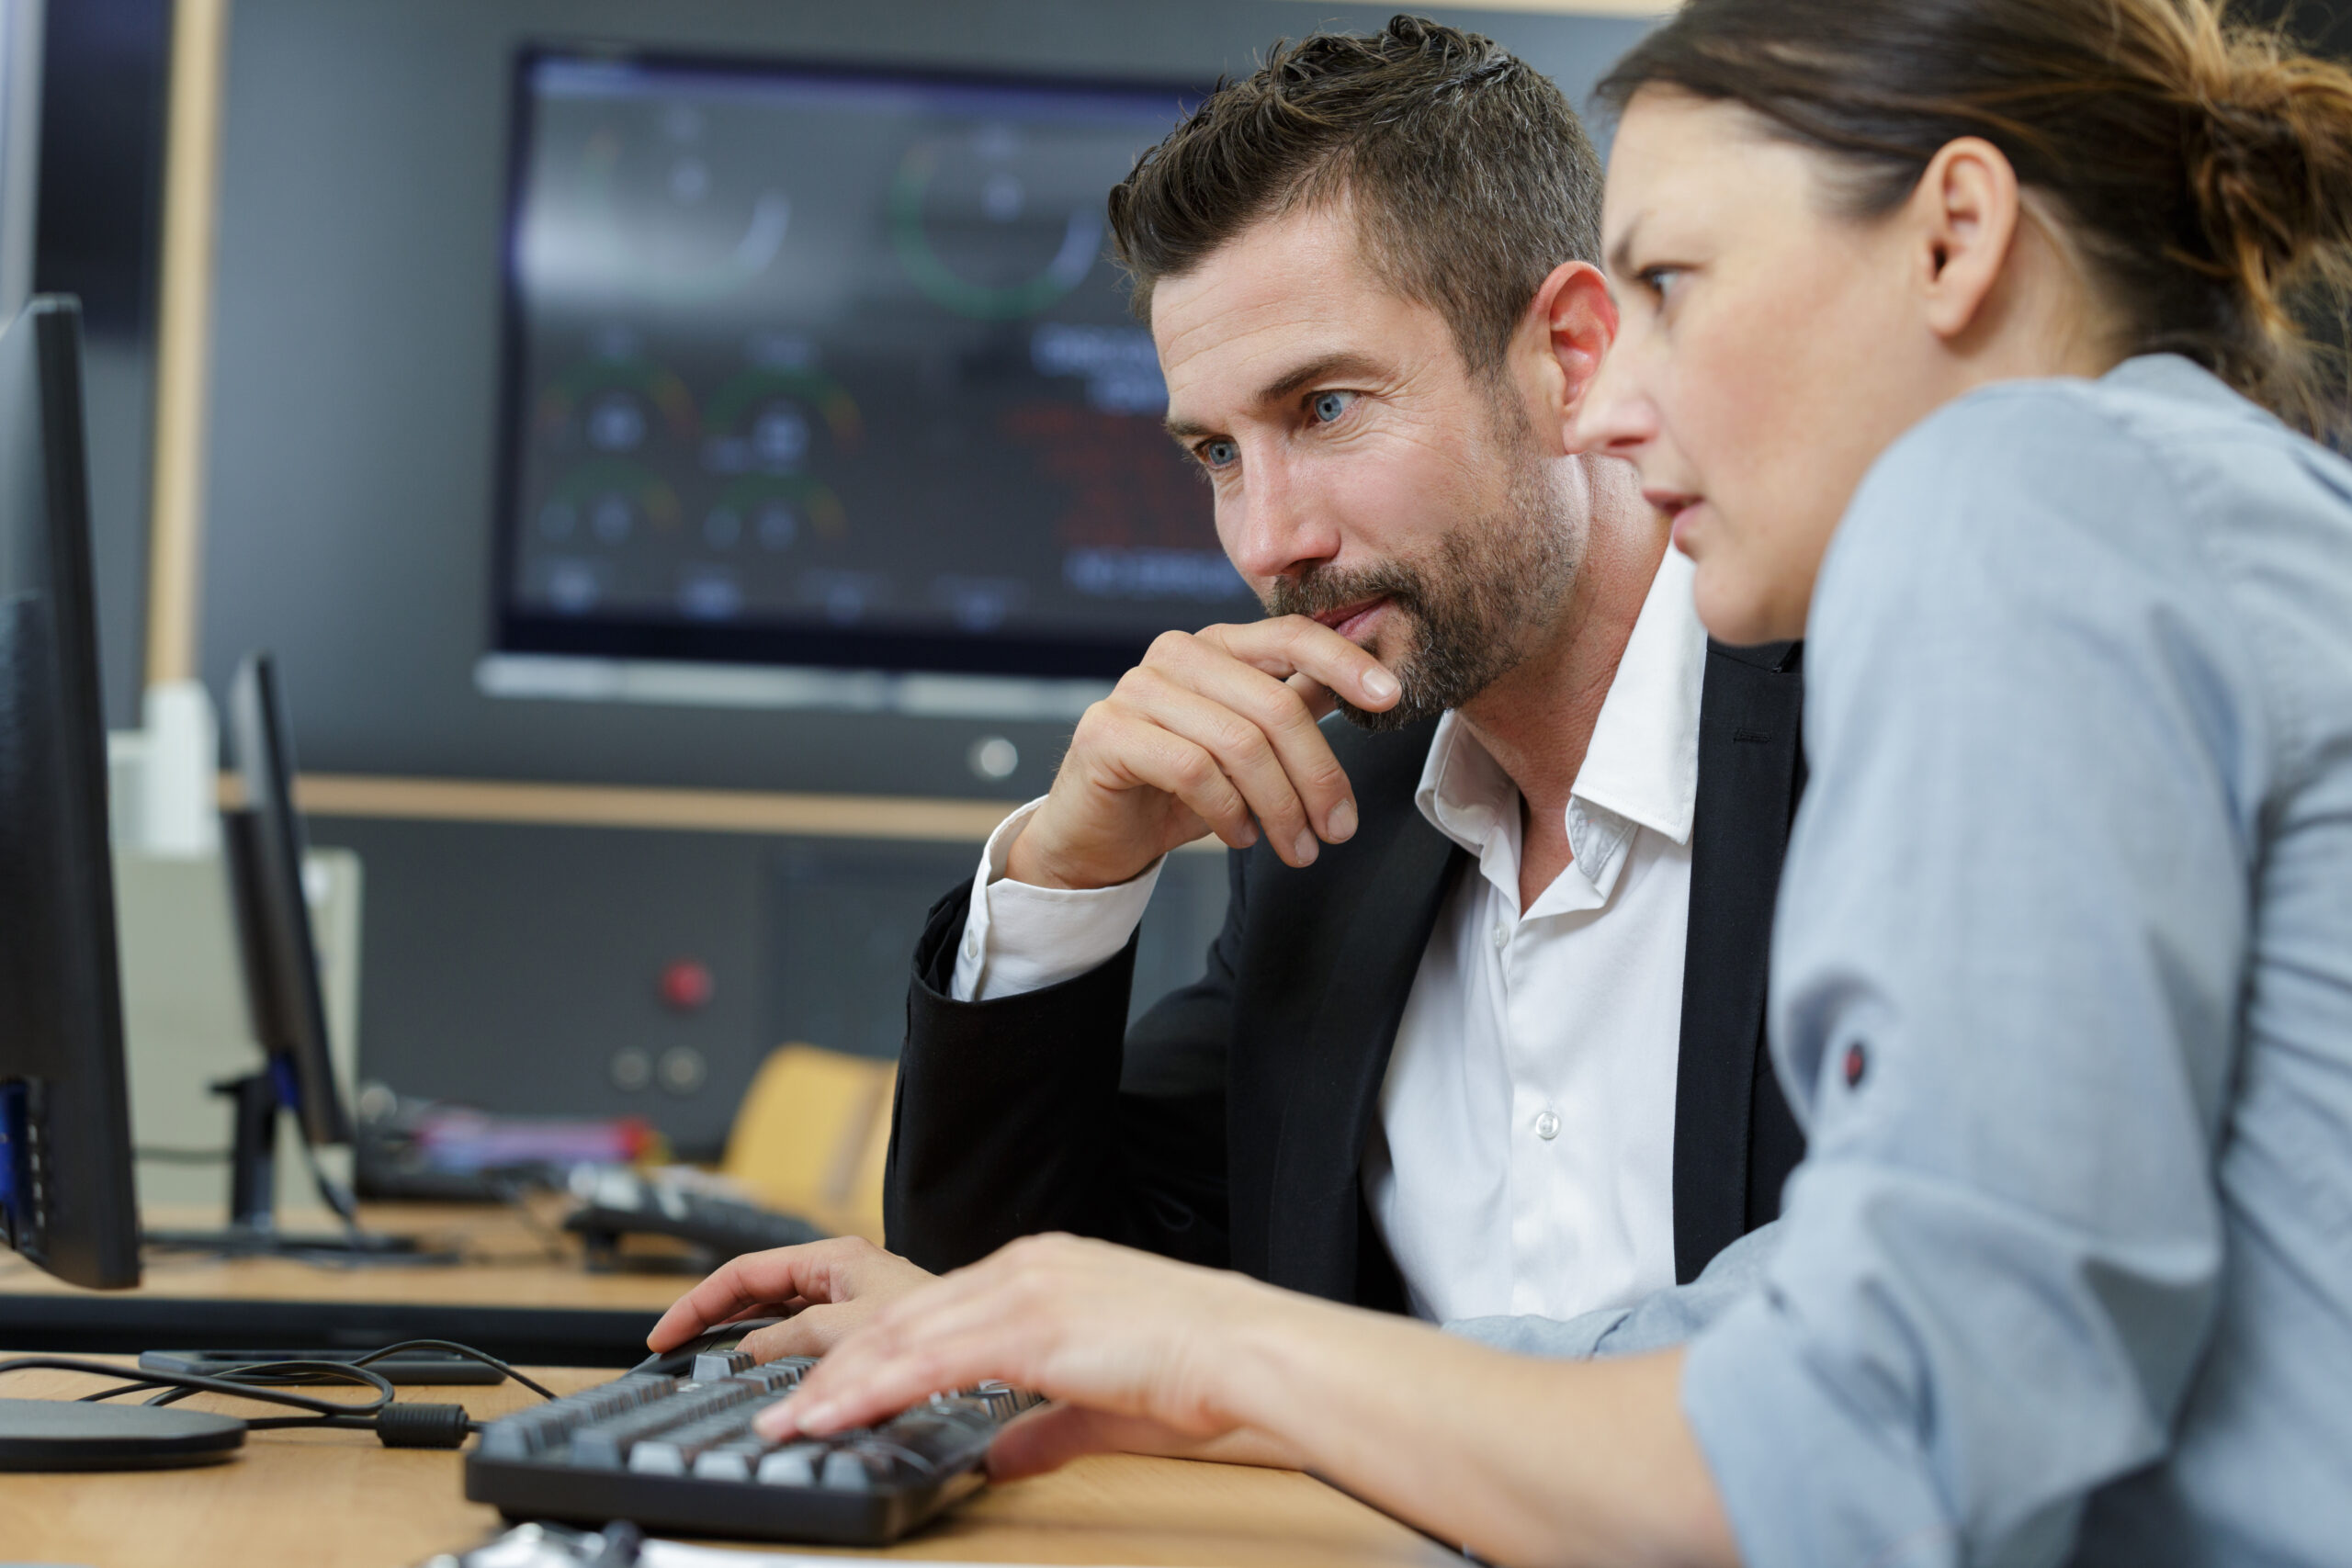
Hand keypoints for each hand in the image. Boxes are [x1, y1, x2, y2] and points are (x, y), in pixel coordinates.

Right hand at [647, 1236, 936, 1362]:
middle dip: (714, 1321)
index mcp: (833, 1259)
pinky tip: (763, 1381)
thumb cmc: (937, 1322)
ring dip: (744, 1342)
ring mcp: (853, 1304)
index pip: (745, 1272)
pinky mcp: (867, 1334)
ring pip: (781, 1321)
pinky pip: (805, 1342)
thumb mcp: (846, 1329)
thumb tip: (741, 1354)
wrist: (990, 1339)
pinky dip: (777, 1359)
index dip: (698, 1303)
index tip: (664, 1334)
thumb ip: (787, 1338)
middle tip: (674, 1354)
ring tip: (706, 1368)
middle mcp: (841, 1276)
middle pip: (758, 1294)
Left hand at [752, 1233, 1288, 1471]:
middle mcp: (1024, 1267)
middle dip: (834, 1368)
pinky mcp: (1030, 1326)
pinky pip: (929, 1361)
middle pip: (901, 1318)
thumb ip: (1043, 1427)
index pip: (933, 1310)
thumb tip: (1001, 1455)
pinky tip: (834, 1415)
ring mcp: (1024, 1290)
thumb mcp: (1103, 1403)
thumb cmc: (1199, 1373)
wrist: (1249, 1351)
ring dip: (835, 1384)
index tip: (829, 1388)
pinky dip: (871, 1389)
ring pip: (901, 1336)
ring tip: (787, 1424)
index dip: (873, 1352)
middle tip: (781, 1411)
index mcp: (1042, 1271)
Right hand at [1006, 617, 1400, 889]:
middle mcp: (1175, 654)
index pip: (1291, 634)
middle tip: (1339, 831)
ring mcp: (1137, 688)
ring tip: (1297, 849)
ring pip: (1240, 743)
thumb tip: (1368, 681)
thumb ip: (1296, 705)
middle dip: (1319, 776)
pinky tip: (1241, 837)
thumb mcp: (1249, 745)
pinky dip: (1230, 812)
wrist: (1097, 833)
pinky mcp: (1108, 732)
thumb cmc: (1177, 787)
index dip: (1345, 662)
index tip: (1392, 697)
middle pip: (1275, 705)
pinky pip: (1192, 770)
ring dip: (1281, 807)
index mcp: (1217, 645)